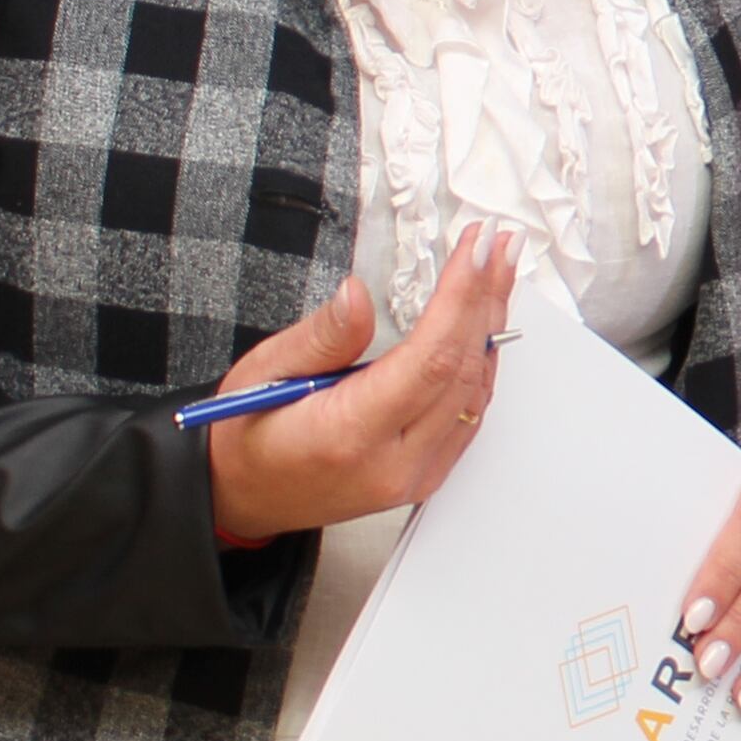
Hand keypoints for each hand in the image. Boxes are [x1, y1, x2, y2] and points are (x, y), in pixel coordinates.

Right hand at [203, 229, 522, 544]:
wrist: (242, 495)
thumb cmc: (245, 435)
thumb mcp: (264, 372)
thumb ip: (320, 337)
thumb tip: (357, 295)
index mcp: (349, 436)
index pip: (428, 360)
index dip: (460, 298)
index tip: (475, 250)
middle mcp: (392, 465)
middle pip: (459, 371)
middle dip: (484, 300)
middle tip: (498, 246)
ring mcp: (414, 475)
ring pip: (474, 393)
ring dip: (489, 327)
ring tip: (497, 273)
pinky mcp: (423, 475)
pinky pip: (469, 414)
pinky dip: (479, 363)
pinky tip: (482, 325)